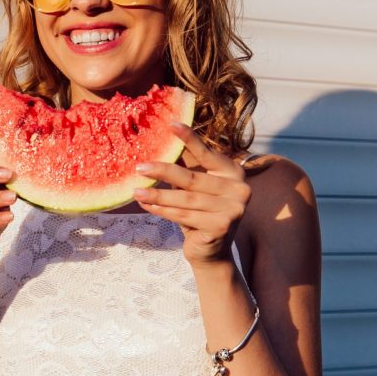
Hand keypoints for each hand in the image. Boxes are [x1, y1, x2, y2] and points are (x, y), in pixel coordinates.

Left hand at [132, 122, 251, 266]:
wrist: (210, 251)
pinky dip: (162, 210)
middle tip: (139, 167)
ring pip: (185, 199)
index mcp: (234, 172)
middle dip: (163, 172)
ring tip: (136, 191)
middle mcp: (240, 189)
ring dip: (158, 195)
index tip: (171, 124)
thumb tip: (163, 140)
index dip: (189, 139)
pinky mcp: (222, 227)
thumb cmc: (200, 213)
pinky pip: (184, 216)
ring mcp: (234, 209)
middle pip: (192, 179)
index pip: (207, 154)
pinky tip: (147, 205)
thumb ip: (186, 166)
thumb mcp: (195, 187)